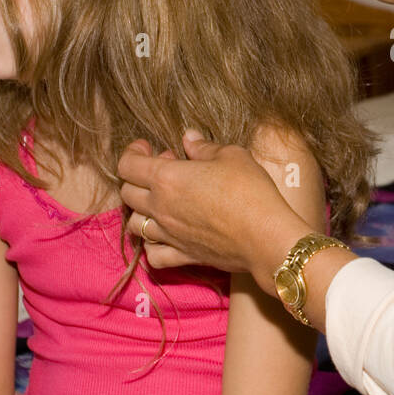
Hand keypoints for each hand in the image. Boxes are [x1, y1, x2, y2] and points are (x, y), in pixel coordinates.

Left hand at [117, 131, 309, 285]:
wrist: (266, 236)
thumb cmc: (251, 191)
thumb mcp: (232, 156)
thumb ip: (204, 147)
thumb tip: (189, 138)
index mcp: (167, 178)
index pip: (128, 165)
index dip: (132, 152)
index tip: (146, 146)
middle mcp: (160, 208)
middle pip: (127, 193)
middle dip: (138, 177)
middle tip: (165, 169)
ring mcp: (169, 235)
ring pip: (134, 225)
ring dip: (141, 210)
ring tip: (161, 202)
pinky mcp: (183, 256)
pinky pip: (153, 255)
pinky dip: (152, 246)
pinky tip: (165, 236)